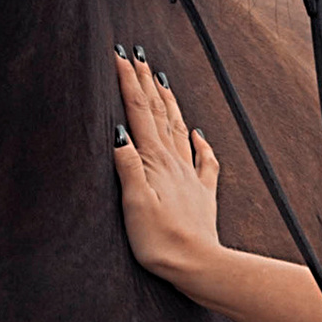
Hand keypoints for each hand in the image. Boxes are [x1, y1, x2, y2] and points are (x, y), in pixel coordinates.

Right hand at [112, 47, 220, 284]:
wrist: (199, 266)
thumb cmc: (161, 242)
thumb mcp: (135, 204)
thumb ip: (126, 166)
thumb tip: (117, 131)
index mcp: (154, 162)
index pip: (138, 114)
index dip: (128, 83)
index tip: (120, 56)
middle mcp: (174, 163)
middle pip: (158, 114)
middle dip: (146, 83)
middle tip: (137, 56)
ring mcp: (190, 177)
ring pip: (179, 130)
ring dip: (168, 103)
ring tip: (161, 80)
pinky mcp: (202, 195)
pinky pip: (204, 161)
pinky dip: (201, 143)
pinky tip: (199, 132)